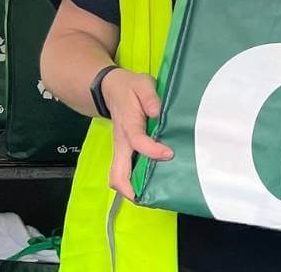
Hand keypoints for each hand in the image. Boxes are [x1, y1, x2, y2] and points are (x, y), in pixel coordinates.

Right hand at [102, 68, 172, 200]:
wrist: (112, 89)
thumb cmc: (130, 88)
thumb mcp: (142, 84)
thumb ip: (150, 96)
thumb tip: (157, 112)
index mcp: (128, 125)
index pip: (138, 143)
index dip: (152, 151)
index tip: (169, 154)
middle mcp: (122, 143)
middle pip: (117, 174)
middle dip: (130, 189)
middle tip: (151, 197)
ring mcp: (121, 149)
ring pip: (119, 176)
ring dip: (131, 188)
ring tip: (154, 195)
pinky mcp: (125, 151)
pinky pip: (125, 170)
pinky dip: (134, 181)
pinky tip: (152, 183)